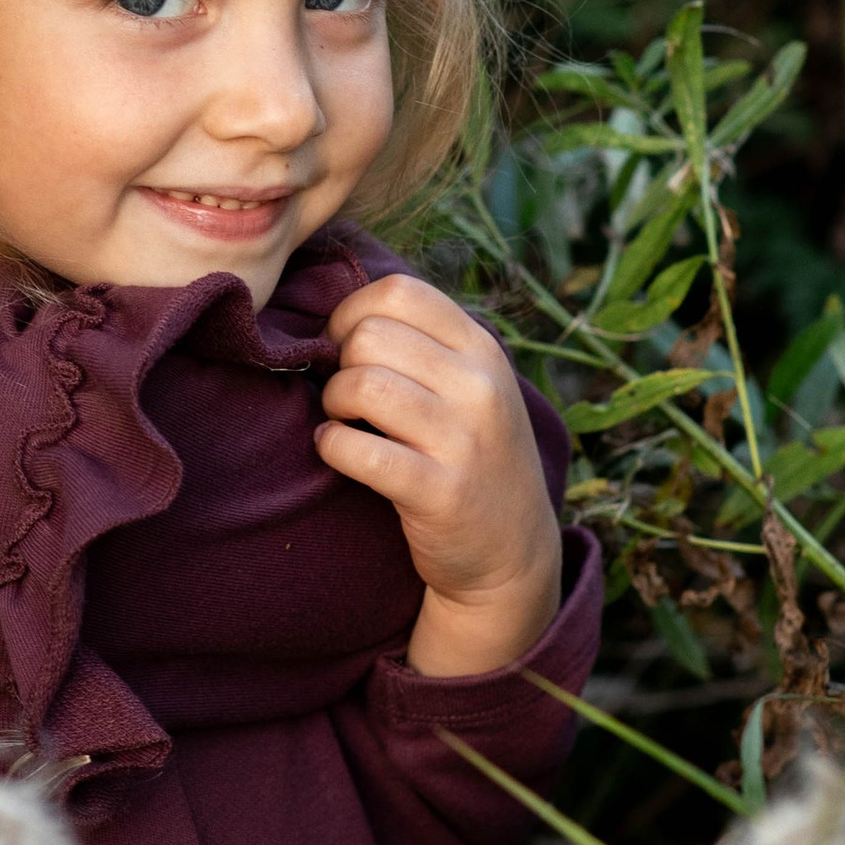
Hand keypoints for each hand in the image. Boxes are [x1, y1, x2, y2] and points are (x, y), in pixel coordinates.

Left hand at [316, 273, 561, 678]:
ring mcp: (463, 440)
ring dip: (333, 403)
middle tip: (344, 395)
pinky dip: (331, 446)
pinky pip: (358, 450)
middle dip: (338, 361)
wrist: (513, 552)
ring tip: (342, 420)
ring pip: (361, 385)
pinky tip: (338, 451)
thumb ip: (423, 346)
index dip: (351, 312)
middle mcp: (480, 387)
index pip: (399, 292)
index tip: (344, 347)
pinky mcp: (440, 492)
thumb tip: (333, 314)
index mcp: (482, 350)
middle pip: (371, 335)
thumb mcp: (470, 388)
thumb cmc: (471, 456)